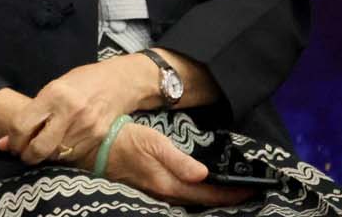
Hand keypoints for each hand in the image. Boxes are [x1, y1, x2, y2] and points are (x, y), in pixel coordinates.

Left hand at [0, 56, 154, 164]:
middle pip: (40, 147)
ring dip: (44, 156)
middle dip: (26, 155)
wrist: (119, 82)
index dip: (12, 140)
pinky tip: (58, 147)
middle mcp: (70, 112)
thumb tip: (4, 140)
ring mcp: (87, 126)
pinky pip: (73, 155)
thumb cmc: (81, 82)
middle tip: (22, 154)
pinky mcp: (99, 137)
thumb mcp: (52, 88)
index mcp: (54, 94)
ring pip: (56, 154)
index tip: (9, 144)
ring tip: (39, 149)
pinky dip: (61, 155)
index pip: (23, 125)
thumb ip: (31, 113)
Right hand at [90, 122, 253, 207]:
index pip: (208, 195)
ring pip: (188, 201)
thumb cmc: (122, 139)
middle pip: (201, 202)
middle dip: (223, 198)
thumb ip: (179, 160)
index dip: (231, 194)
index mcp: (168, 184)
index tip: (251, 190)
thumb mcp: (151, 142)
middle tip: (244, 191)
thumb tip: (204, 173)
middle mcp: (163, 193)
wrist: (90, 146)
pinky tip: (195, 187)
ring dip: (208, 198)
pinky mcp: (146, 188)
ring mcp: (153, 193)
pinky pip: (177, 196)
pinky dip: (192, 194)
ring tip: (225, 190)